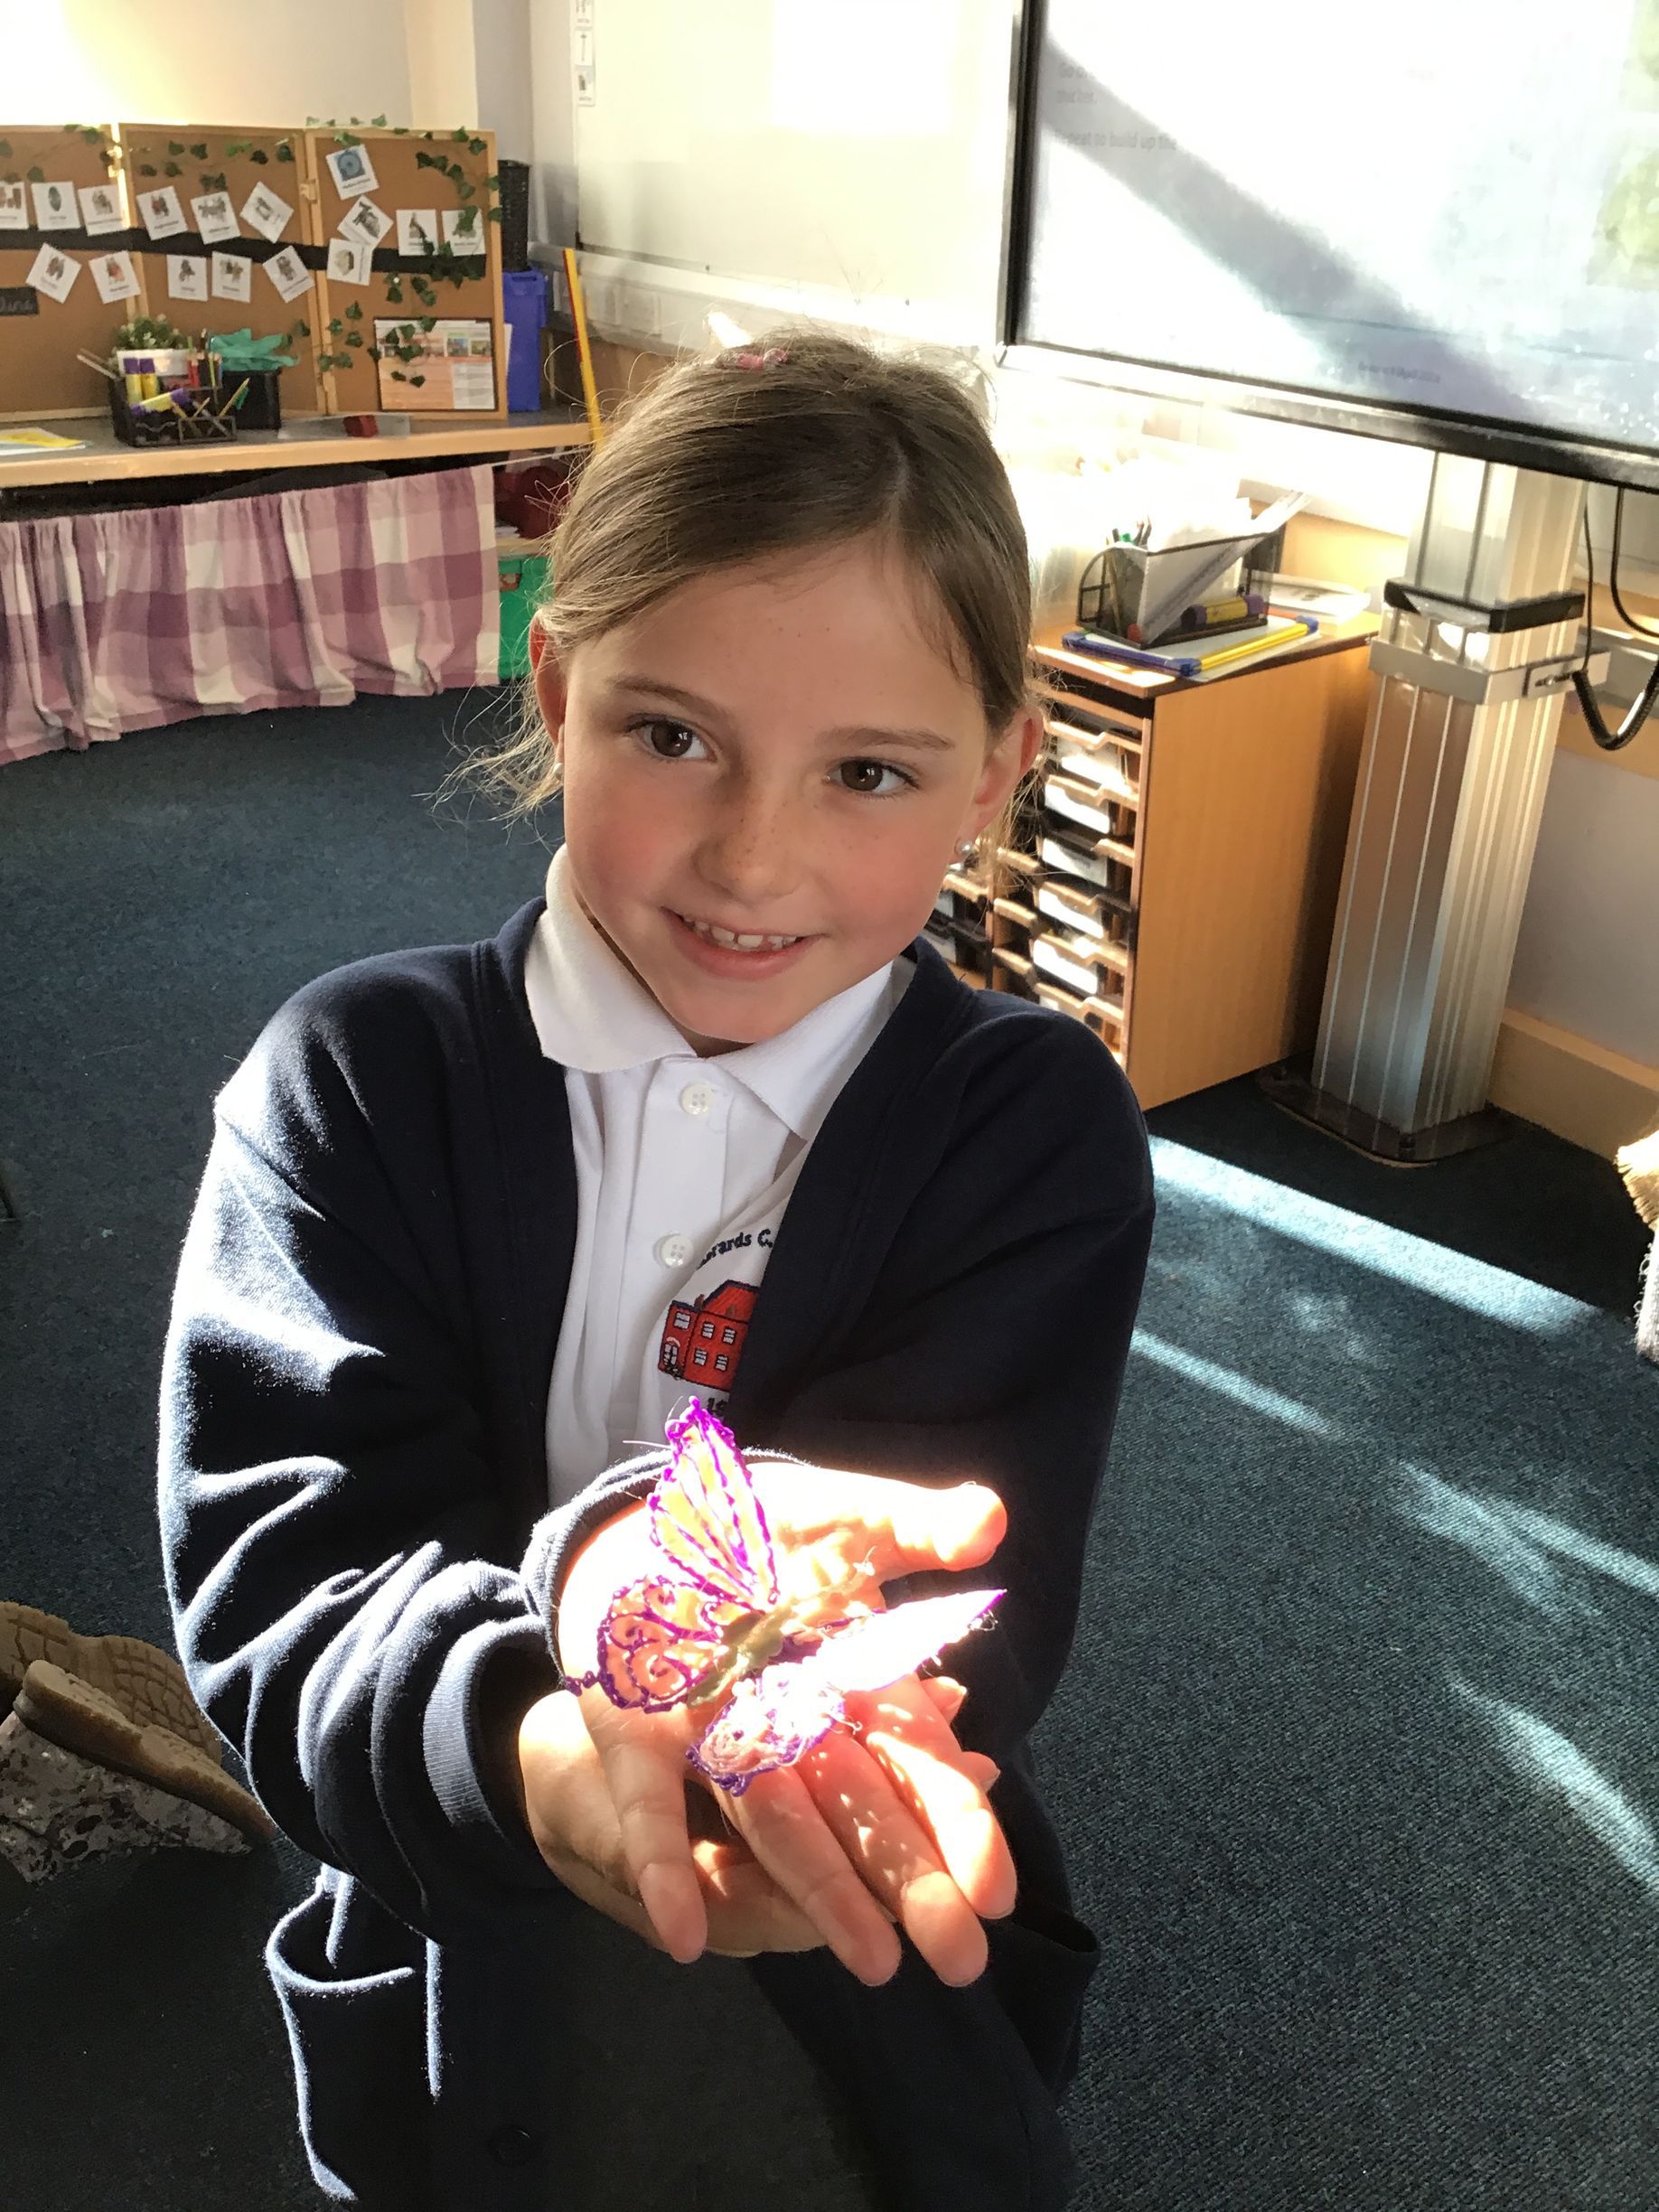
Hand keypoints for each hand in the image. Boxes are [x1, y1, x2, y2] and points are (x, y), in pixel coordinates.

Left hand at [554, 1466, 1015, 1986]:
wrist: (645, 1528)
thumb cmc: (752, 1531)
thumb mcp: (837, 1514)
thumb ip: (909, 1523)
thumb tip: (992, 1522)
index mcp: (847, 1677)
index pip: (915, 1755)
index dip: (955, 1817)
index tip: (995, 1885)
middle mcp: (791, 1723)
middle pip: (861, 1809)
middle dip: (910, 1880)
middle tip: (964, 1957)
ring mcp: (714, 1738)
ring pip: (778, 1827)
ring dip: (822, 1896)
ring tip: (874, 1966)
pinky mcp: (635, 1737)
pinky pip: (651, 1809)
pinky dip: (667, 1867)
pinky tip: (681, 1935)